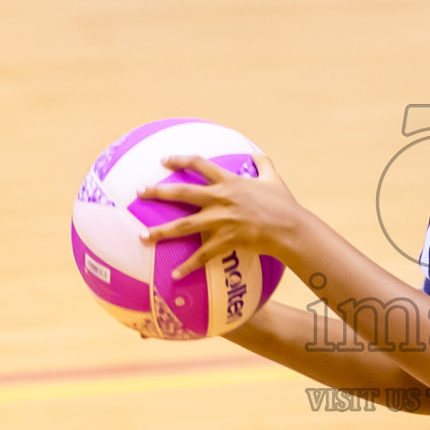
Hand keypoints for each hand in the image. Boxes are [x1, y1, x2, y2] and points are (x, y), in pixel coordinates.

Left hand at [136, 154, 300, 278]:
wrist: (290, 228)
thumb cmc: (284, 203)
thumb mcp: (274, 178)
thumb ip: (263, 164)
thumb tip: (257, 154)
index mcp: (229, 181)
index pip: (199, 164)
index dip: (180, 160)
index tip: (164, 160)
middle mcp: (221, 198)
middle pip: (182, 193)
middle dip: (158, 192)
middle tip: (139, 192)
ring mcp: (221, 220)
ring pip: (184, 225)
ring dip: (161, 232)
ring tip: (142, 237)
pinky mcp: (226, 240)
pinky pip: (202, 255)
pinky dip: (188, 266)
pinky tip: (174, 275)